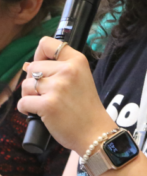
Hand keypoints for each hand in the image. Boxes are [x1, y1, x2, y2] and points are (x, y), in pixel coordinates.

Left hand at [18, 37, 116, 154]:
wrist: (95, 131)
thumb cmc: (86, 106)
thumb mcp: (80, 78)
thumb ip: (58, 69)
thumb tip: (26, 65)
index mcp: (77, 60)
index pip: (47, 43)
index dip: (39, 54)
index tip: (42, 65)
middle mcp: (68, 70)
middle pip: (32, 67)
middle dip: (33, 81)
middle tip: (45, 93)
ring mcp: (58, 87)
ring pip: (26, 85)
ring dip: (29, 96)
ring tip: (43, 103)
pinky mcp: (48, 105)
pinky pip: (23, 103)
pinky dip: (26, 109)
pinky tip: (38, 113)